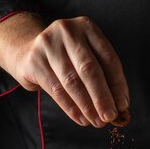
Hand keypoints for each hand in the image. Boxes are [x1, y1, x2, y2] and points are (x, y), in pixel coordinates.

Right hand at [0, 13, 128, 127]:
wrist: (26, 52)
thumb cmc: (66, 58)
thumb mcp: (85, 57)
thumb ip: (103, 77)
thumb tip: (120, 108)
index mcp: (87, 27)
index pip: (108, 58)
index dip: (118, 84)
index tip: (123, 105)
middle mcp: (68, 31)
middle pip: (89, 69)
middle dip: (102, 97)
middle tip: (110, 116)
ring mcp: (48, 44)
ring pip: (72, 81)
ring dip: (87, 106)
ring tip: (96, 121)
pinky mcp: (34, 61)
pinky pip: (56, 90)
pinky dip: (71, 107)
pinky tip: (81, 118)